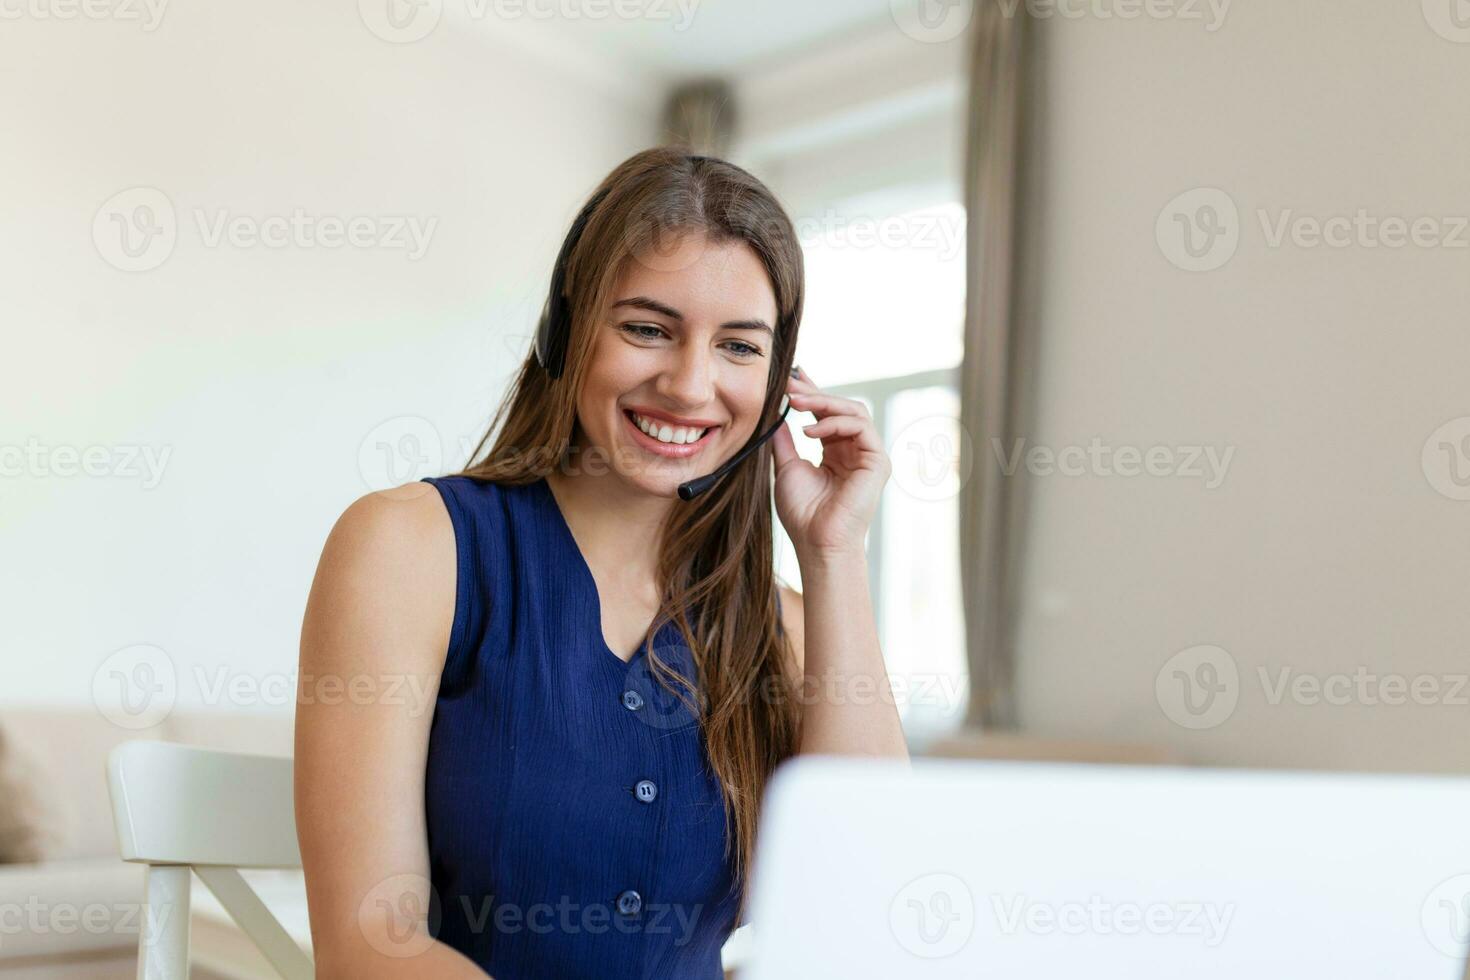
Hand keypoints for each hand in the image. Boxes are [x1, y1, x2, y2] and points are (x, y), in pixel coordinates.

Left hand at [770, 366, 891, 563]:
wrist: (817, 542)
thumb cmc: (802, 513)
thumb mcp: (786, 467)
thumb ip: (785, 440)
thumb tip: (775, 413)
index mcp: (836, 452)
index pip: (828, 414)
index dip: (813, 393)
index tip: (792, 378)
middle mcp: (855, 451)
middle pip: (842, 408)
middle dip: (815, 393)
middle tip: (789, 385)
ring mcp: (869, 455)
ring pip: (854, 411)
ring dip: (824, 403)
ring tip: (796, 402)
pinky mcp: (878, 461)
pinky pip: (861, 427)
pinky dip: (835, 422)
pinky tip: (810, 429)